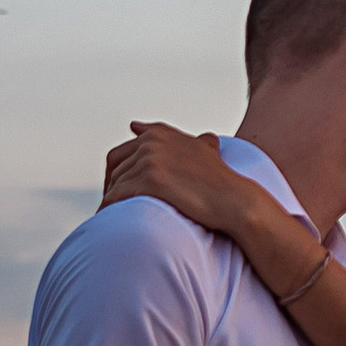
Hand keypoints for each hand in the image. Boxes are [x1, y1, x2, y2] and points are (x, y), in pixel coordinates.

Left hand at [101, 123, 257, 236]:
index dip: (116, 174)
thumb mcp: (196, 146)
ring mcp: (150, 160)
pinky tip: (114, 220)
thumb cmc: (218, 179)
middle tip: (113, 206)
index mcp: (158, 134)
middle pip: (115, 168)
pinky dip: (112, 208)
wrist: (233, 200)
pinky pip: (118, 196)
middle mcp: (151, 143)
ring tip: (114, 217)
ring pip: (116, 183)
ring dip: (112, 200)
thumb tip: (135, 125)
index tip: (117, 190)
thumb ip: (168, 135)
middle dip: (112, 187)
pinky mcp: (150, 180)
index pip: (120, 153)